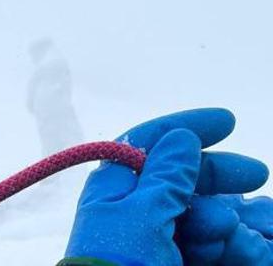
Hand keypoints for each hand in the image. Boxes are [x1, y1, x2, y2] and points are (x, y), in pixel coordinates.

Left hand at [63, 108, 266, 265]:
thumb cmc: (120, 264)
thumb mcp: (143, 216)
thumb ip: (165, 178)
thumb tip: (180, 139)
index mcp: (117, 189)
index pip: (148, 145)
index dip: (185, 129)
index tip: (227, 122)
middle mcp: (137, 210)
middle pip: (183, 179)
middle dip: (218, 177)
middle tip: (256, 176)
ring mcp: (159, 240)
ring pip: (205, 215)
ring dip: (227, 219)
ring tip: (232, 235)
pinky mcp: (178, 262)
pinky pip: (213, 247)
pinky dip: (233, 246)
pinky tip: (249, 249)